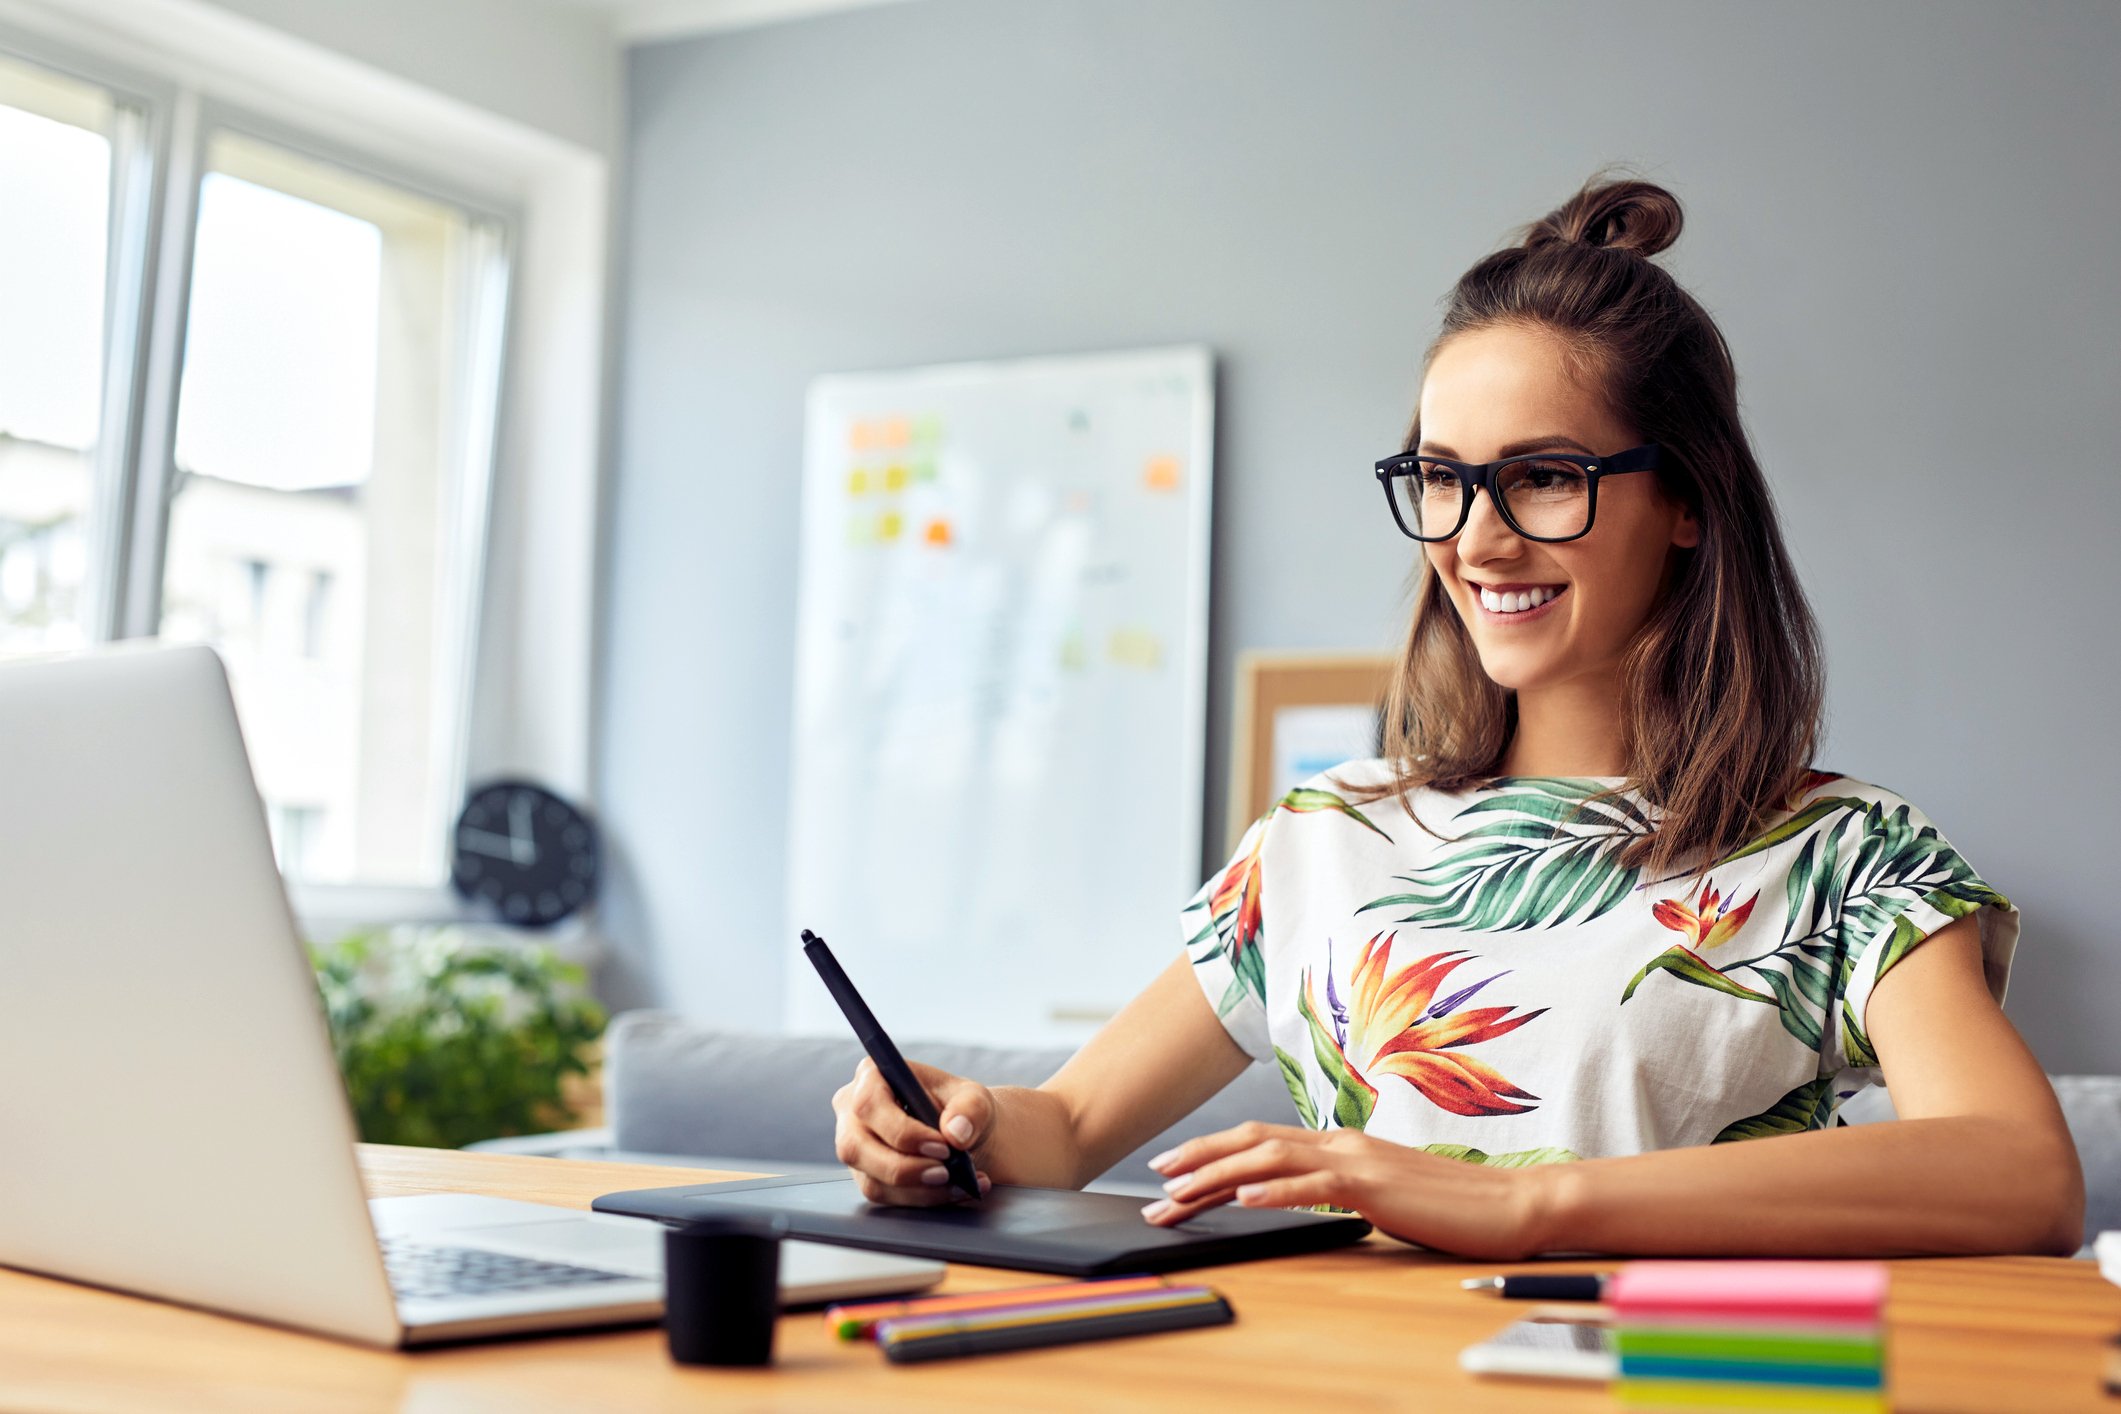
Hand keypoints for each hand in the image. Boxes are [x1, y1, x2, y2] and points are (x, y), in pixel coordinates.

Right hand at [830, 1057, 995, 1205]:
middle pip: (857, 1147)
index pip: (870, 1104)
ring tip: (960, 1184)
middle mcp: (853, 1112)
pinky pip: (886, 1197)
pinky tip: (955, 1191)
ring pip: (871, 1179)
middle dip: (904, 1167)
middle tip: (946, 1173)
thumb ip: (970, 1109)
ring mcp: (856, 1148)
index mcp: (871, 1076)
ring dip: (919, 1189)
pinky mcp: (867, 1176)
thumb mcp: (975, 1098)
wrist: (964, 1135)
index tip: (942, 1147)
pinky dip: (924, 1198)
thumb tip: (956, 1133)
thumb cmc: (960, 1108)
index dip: (902, 1130)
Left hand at [1142, 1121, 1555, 1260]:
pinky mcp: (1376, 1187)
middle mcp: (1342, 1143)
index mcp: (1342, 1144)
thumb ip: (1344, 1193)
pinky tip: (1243, 1199)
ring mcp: (1358, 1161)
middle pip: (1252, 1144)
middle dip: (1198, 1162)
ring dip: (1218, 1177)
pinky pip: (1316, 1186)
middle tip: (1156, 1183)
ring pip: (1271, 1160)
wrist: (1510, 1204)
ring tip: (1179, 1193)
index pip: (1262, 1142)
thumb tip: (1307, 1203)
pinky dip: (1275, 1190)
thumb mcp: (1383, 1197)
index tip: (1173, 1170)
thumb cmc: (1449, 1207)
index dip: (1212, 1152)